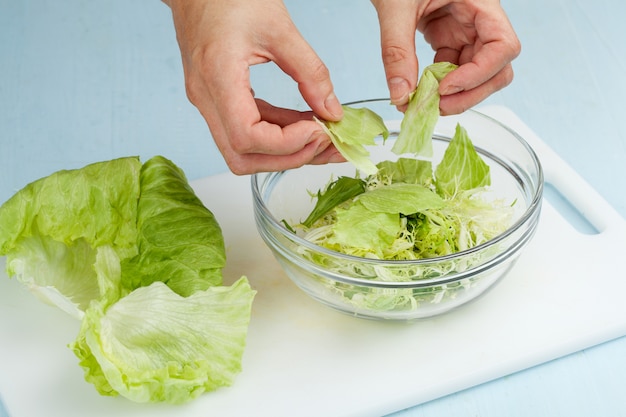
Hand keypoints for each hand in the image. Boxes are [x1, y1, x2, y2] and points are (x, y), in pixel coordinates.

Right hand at [165, 0, 343, 173]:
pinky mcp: (217, 100)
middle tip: (325, 142)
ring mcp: (208, 102)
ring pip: (242, 152)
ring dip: (284, 151)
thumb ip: (310, 72)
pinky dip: (276, 135)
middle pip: (242, 157)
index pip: (247, 138)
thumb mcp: (280, 28)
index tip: (318, 128)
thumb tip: (333, 111)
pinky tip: (304, 124)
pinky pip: (245, 131)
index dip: (286, 143)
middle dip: (287, 157)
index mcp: (217, 77)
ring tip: (321, 136)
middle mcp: (206, 98)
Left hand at [371, 0, 520, 113]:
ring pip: (476, 76)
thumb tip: (401, 94)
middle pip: (496, 69)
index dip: (479, 74)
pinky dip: (437, 87)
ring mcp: (464, 33)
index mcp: (480, 4)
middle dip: (470, 93)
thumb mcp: (396, 7)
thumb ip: (397, 50)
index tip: (446, 87)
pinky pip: (452, 71)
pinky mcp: (447, 40)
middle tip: (437, 107)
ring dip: (454, 95)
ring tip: (424, 104)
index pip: (503, 46)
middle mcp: (478, 21)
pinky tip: (418, 91)